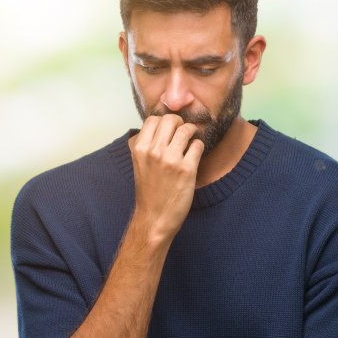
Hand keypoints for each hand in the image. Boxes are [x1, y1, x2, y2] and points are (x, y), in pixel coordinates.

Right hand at [130, 114, 203, 242]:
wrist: (154, 218)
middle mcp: (153, 151)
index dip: (164, 121)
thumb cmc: (149, 191)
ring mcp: (170, 160)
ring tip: (190, 143)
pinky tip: (194, 156)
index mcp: (139, 148)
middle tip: (183, 133)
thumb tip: (156, 124)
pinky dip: (199, 147)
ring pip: (186, 129)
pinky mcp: (186, 169)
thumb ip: (145, 144)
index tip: (170, 129)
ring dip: (191, 133)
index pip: (153, 119)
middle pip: (171, 119)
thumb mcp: (138, 163)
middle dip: (180, 123)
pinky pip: (198, 145)